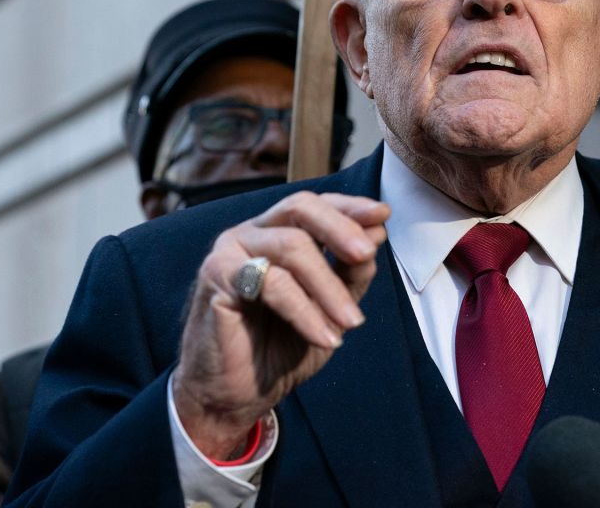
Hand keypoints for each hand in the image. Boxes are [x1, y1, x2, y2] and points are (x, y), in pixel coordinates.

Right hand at [171, 192, 389, 459]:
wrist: (236, 394)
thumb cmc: (279, 347)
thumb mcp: (329, 308)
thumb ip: (349, 272)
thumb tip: (378, 233)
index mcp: (276, 233)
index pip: (315, 205)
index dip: (349, 207)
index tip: (383, 215)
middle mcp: (252, 233)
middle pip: (300, 208)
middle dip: (341, 229)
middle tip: (367, 254)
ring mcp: (230, 250)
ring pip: (292, 246)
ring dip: (330, 287)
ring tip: (352, 323)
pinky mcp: (216, 276)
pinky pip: (273, 283)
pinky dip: (305, 311)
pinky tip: (325, 338)